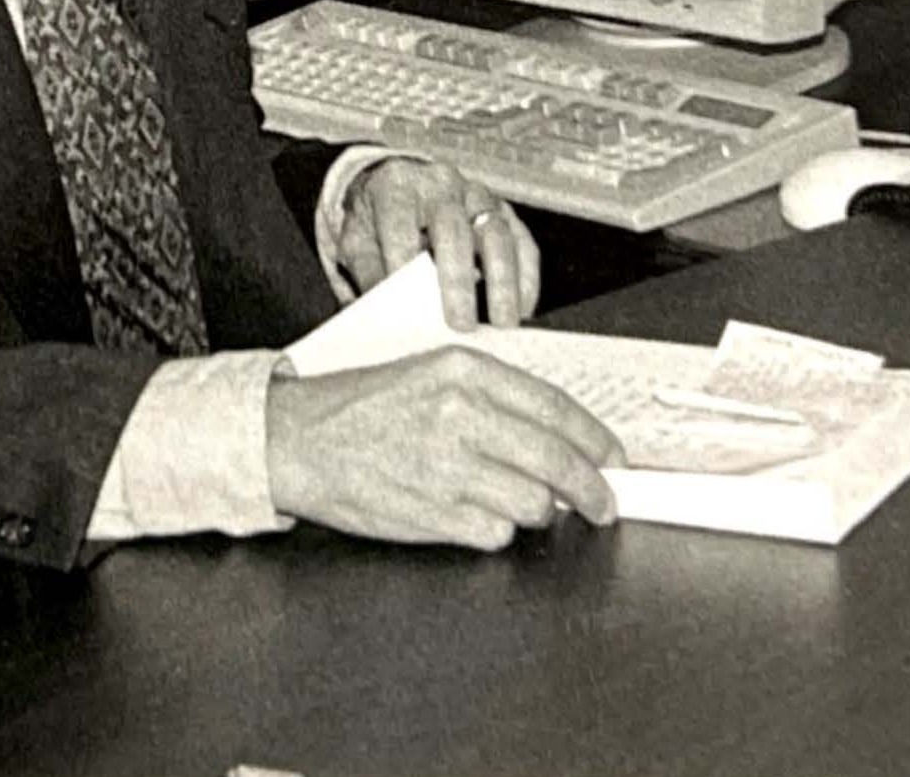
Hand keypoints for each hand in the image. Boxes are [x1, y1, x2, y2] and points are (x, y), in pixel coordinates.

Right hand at [265, 346, 622, 545]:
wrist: (295, 439)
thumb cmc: (359, 406)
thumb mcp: (429, 374)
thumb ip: (494, 398)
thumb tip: (560, 436)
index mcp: (463, 372)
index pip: (557, 409)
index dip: (597, 441)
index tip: (614, 460)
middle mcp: (460, 416)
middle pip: (558, 463)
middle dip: (593, 491)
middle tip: (603, 504)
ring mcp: (446, 469)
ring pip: (532, 506)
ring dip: (536, 512)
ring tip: (520, 505)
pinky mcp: (431, 514)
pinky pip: (493, 535)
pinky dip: (494, 531)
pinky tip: (475, 516)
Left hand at [338, 159, 539, 330]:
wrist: (402, 183)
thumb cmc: (379, 220)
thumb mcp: (357, 239)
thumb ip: (368, 271)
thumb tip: (386, 314)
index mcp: (396, 187)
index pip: (399, 225)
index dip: (402, 264)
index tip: (407, 307)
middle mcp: (440, 183)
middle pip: (452, 230)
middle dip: (457, 281)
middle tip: (462, 326)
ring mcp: (477, 194)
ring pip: (496, 233)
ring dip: (503, 281)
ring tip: (503, 323)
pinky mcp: (503, 209)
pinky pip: (522, 240)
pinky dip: (526, 276)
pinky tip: (523, 308)